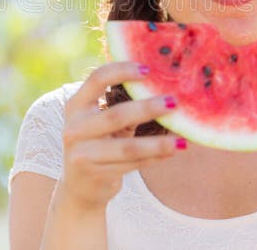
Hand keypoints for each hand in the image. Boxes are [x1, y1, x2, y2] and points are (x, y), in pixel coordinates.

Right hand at [58, 61, 184, 210]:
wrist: (78, 187)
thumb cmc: (98, 143)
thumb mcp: (101, 120)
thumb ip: (121, 104)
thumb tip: (161, 84)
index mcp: (76, 106)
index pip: (97, 79)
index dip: (122, 71)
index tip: (149, 69)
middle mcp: (74, 128)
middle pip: (116, 116)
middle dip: (147, 108)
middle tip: (174, 103)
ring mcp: (81, 154)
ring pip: (128, 148)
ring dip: (158, 144)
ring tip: (182, 141)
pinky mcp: (94, 175)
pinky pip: (132, 165)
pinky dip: (154, 158)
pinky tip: (171, 152)